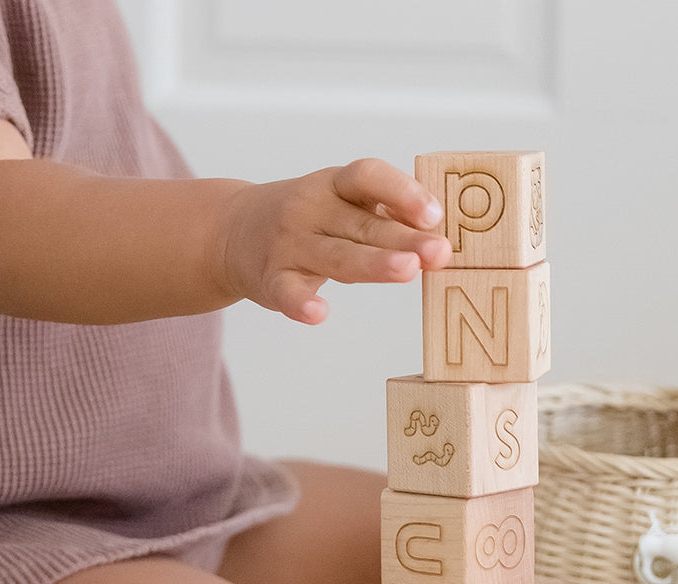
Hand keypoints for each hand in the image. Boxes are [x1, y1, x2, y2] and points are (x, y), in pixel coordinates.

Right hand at [220, 158, 452, 323]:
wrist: (233, 230)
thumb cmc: (310, 219)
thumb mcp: (344, 203)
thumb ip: (386, 217)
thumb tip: (444, 238)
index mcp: (336, 185)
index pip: (369, 177)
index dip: (402, 192)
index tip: (434, 214)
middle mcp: (312, 209)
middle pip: (363, 224)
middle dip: (405, 238)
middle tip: (440, 253)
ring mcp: (290, 244)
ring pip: (336, 256)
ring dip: (372, 263)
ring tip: (407, 271)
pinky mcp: (271, 279)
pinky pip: (287, 292)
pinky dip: (301, 303)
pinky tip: (319, 313)